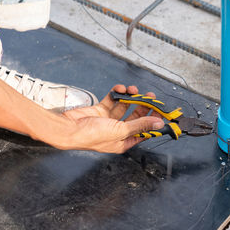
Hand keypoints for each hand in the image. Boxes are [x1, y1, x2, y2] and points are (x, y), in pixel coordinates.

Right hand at [46, 85, 163, 152]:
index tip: (160, 111)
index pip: (143, 131)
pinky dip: (117, 93)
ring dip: (130, 97)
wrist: (68, 128)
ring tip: (132, 89)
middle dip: (143, 106)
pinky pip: (113, 100)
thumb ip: (140, 125)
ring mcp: (109, 121)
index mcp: (123, 141)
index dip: (152, 121)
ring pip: (124, 106)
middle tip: (150, 96)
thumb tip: (158, 123)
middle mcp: (117, 132)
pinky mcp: (101, 111)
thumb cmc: (91, 136)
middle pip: (135, 117)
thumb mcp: (120, 130)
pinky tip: (120, 88)